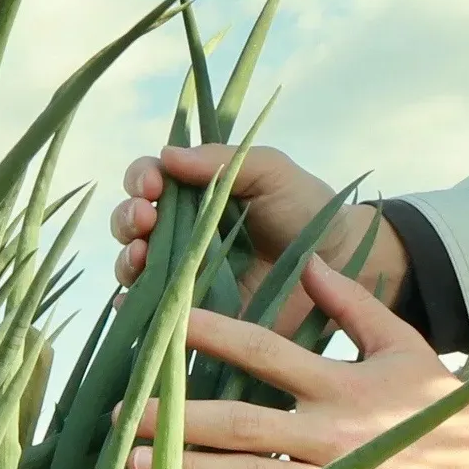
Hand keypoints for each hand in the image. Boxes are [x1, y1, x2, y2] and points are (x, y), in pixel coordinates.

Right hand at [109, 141, 408, 330]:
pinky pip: (155, 312)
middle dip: (128, 218)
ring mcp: (185, 273)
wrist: (341, 261)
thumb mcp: (270, 171)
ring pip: (135, 266)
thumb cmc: (306, 207)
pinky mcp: (196, 313)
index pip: (150, 178)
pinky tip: (132, 304)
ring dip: (127, 259)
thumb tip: (167, 155)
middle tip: (145, 220)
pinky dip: (134, 308)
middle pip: (132, 222)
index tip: (153, 185)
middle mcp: (181, 231)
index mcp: (195, 191)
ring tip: (141, 259)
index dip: (142, 179)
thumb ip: (223, 160)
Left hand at [131, 256, 468, 468]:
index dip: (213, 335)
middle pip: (242, 424)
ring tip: (133, 467)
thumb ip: (355, 304)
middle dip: (175, 419)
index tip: (163, 322)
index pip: (266, 352)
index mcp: (345, 384)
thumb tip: (309, 262)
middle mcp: (335, 436)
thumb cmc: (447, 411)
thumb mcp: (406, 347)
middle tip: (119, 414)